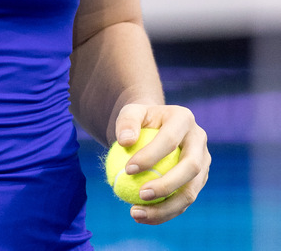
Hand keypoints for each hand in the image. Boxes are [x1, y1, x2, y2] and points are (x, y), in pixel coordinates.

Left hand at [113, 103, 209, 224]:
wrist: (153, 128)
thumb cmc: (139, 121)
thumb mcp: (130, 112)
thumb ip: (126, 121)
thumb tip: (125, 141)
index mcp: (184, 119)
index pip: (169, 140)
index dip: (150, 156)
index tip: (127, 170)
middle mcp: (198, 140)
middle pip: (190, 168)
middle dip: (167, 185)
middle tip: (140, 195)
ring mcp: (203, 162)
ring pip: (190, 192)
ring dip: (165, 208)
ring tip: (136, 213)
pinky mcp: (198, 182)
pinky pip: (183, 202)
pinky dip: (164, 212)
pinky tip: (142, 216)